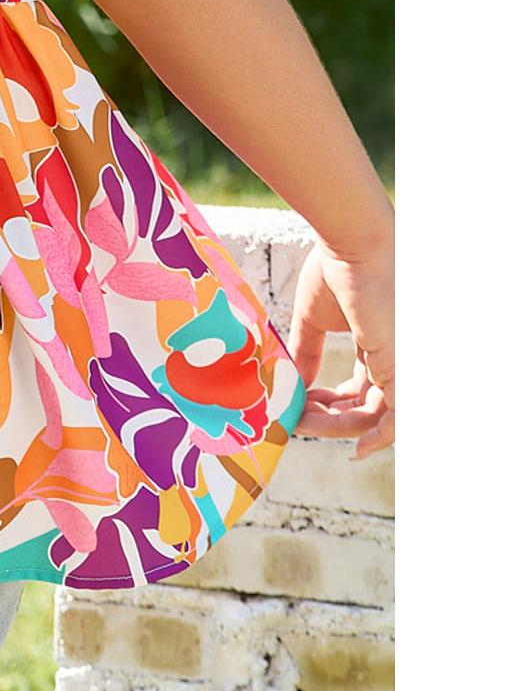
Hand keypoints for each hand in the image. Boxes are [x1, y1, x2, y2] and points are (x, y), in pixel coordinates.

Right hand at [287, 231, 394, 456]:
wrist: (351, 241)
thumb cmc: (333, 268)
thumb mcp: (312, 319)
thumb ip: (305, 352)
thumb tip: (291, 382)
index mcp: (373, 341)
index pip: (355, 384)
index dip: (326, 400)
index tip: (296, 402)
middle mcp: (390, 355)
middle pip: (364, 403)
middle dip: (328, 417)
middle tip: (296, 418)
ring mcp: (398, 363)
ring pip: (375, 414)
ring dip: (340, 426)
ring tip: (305, 423)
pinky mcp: (399, 367)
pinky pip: (395, 417)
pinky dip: (377, 437)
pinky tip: (355, 449)